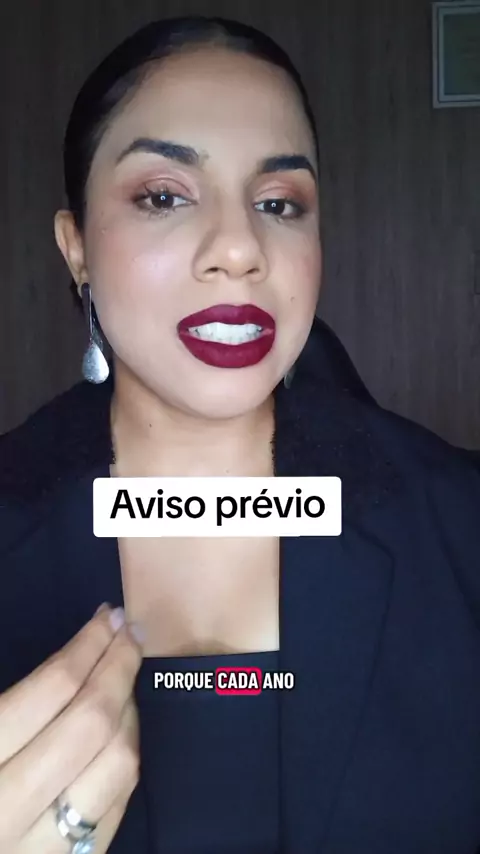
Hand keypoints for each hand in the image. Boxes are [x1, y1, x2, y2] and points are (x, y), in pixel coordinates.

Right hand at [0, 604, 142, 852]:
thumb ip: (12, 703)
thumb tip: (75, 658)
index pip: (49, 691)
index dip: (87, 646)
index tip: (107, 618)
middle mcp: (9, 809)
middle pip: (90, 725)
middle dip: (118, 669)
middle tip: (128, 634)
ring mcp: (40, 849)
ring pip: (115, 766)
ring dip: (130, 713)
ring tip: (124, 682)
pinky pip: (115, 808)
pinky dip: (125, 760)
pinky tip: (120, 733)